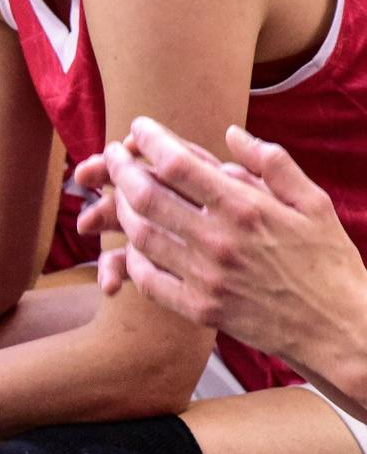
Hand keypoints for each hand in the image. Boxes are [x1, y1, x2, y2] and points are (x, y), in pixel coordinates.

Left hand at [84, 118, 366, 367]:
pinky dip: (133, 258)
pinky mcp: (200, 309)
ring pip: (141, 235)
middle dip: (121, 169)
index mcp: (246, 208)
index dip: (150, 139)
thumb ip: (272, 163)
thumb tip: (231, 134)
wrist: (340, 329)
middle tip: (113, 155)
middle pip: (146, 196)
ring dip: (122, 210)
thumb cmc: (328, 262)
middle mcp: (219, 241)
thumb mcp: (314, 203)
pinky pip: (149, 280)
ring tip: (120, 194)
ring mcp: (206, 277)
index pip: (178, 164)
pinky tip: (135, 244)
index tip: (139, 125)